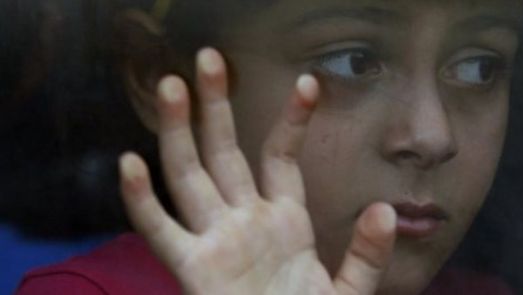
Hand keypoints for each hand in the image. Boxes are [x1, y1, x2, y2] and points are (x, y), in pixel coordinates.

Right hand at [118, 48, 396, 294]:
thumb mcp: (349, 290)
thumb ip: (367, 253)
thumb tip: (385, 210)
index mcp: (284, 221)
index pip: (281, 156)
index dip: (291, 120)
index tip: (308, 83)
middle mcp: (245, 222)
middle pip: (225, 152)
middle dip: (216, 106)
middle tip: (208, 58)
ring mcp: (217, 242)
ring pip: (190, 177)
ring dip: (179, 133)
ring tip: (171, 85)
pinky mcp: (194, 272)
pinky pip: (161, 232)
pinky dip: (142, 201)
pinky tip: (130, 164)